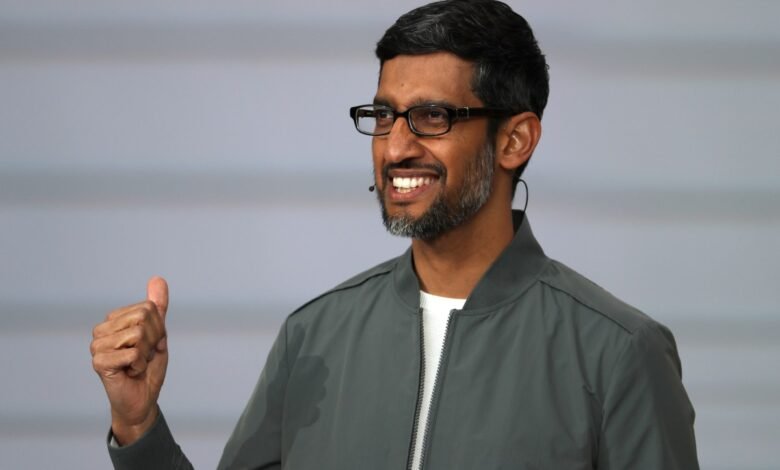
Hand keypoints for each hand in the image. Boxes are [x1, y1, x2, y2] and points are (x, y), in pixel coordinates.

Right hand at [91, 276, 168, 444]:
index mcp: (114, 319)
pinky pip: (133, 353)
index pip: (148, 308)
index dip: (158, 328)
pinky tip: (131, 372)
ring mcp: (97, 345)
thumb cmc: (148, 367)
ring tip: (137, 364)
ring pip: (137, 334)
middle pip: (143, 318)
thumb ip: (157, 306)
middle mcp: (101, 329)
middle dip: (153, 339)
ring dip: (146, 353)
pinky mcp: (99, 362)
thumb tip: (157, 278)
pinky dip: (140, 365)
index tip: (151, 344)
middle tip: (145, 355)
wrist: (142, 399)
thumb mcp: (158, 333)